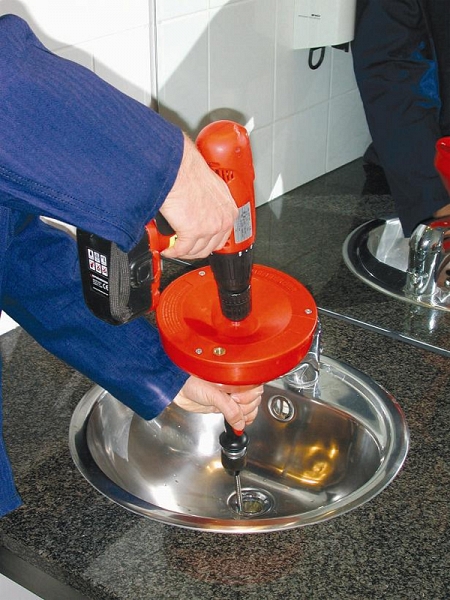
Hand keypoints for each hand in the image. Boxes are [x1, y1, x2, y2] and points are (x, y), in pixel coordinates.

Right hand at [159, 133, 237, 259]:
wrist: (177, 168)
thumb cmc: (189, 171)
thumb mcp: (210, 188)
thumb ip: (210, 204)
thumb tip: (201, 213)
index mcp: (229, 210)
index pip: (222, 237)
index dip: (207, 243)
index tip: (198, 243)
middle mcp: (222, 220)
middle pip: (209, 247)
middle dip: (194, 250)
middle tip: (183, 247)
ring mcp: (209, 228)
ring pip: (195, 251)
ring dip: (182, 251)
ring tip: (173, 247)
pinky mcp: (192, 232)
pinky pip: (181, 249)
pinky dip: (172, 251)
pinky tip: (167, 249)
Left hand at [172, 376, 262, 430]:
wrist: (178, 389)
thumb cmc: (191, 382)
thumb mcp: (212, 394)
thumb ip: (229, 408)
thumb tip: (240, 422)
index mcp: (235, 375)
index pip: (254, 387)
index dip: (248, 396)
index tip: (237, 400)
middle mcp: (235, 384)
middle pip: (254, 399)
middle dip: (247, 407)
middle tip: (235, 407)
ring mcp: (230, 395)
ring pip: (249, 407)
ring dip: (246, 414)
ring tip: (237, 417)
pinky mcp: (224, 405)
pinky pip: (239, 413)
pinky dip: (242, 419)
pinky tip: (239, 423)